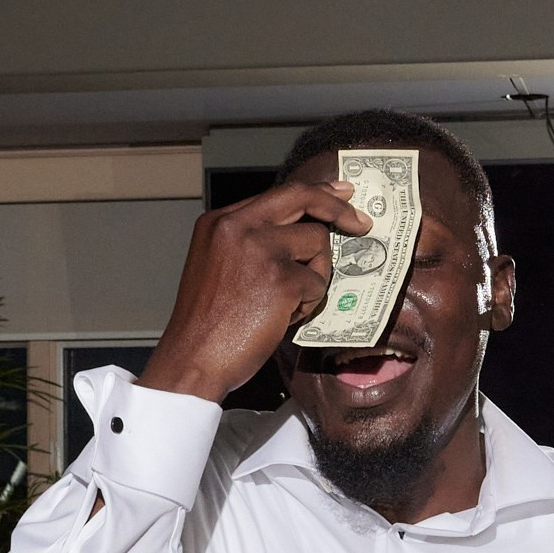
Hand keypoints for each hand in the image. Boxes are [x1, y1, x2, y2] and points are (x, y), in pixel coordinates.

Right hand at [139, 180, 373, 402]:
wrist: (193, 359)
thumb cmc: (208, 324)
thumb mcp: (217, 264)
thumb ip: (250, 241)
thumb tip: (301, 231)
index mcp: (221, 221)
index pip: (279, 194)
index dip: (316, 193)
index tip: (341, 193)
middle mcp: (239, 225)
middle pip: (303, 198)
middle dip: (339, 208)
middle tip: (361, 223)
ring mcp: (260, 249)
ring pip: (318, 243)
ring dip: (315, 275)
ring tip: (289, 302)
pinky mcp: (280, 278)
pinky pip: (317, 284)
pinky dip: (308, 305)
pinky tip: (283, 318)